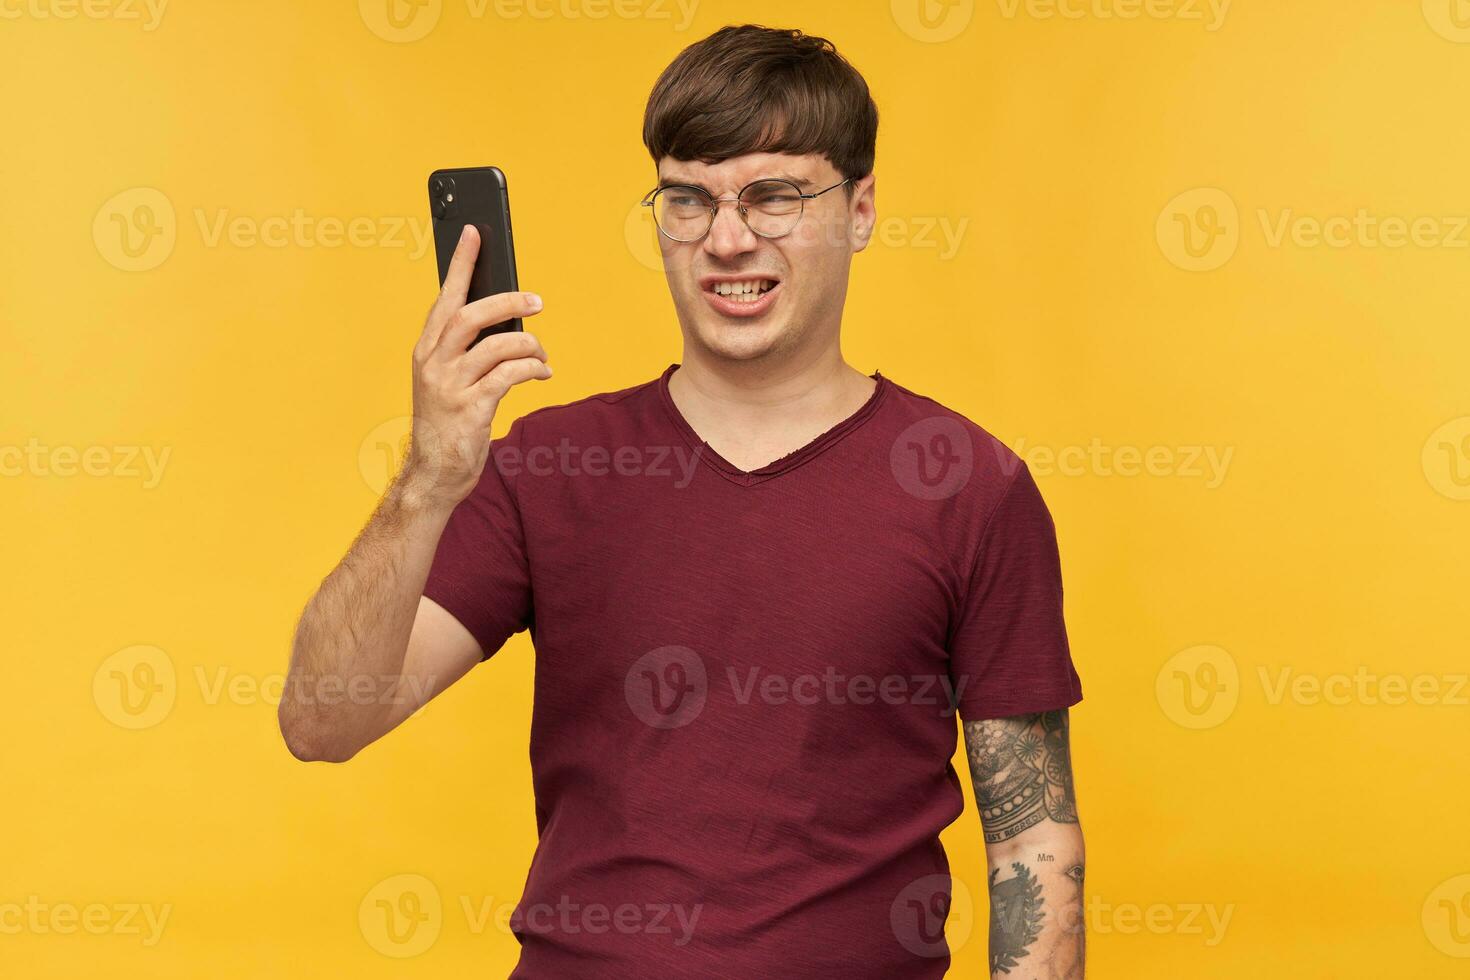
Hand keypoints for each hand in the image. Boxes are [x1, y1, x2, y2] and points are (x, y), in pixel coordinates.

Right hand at [402, 224, 549, 509]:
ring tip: (542, 353)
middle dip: (507, 302)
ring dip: (529, 343)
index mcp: (426, 351)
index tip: (474, 232)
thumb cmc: (448, 424)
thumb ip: (467, 350)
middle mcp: (433, 364)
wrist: (433, 475)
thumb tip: (507, 318)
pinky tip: (543, 372)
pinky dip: (532, 369)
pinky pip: (509, 376)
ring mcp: (450, 387)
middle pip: (470, 316)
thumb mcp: (448, 381)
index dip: (460, 264)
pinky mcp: (471, 410)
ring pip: (496, 346)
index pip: (444, 298)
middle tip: (537, 301)